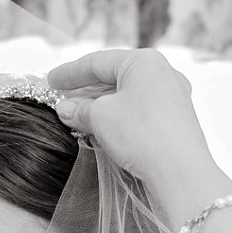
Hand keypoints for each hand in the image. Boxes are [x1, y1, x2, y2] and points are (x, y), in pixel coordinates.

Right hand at [46, 48, 228, 221]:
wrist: (180, 171)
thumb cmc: (142, 134)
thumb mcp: (100, 117)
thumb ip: (79, 109)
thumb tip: (65, 108)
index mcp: (144, 61)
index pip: (98, 62)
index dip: (70, 72)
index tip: (51, 81)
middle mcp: (163, 73)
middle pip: (114, 77)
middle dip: (85, 91)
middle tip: (62, 101)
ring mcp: (173, 97)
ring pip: (127, 96)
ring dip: (101, 107)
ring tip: (78, 118)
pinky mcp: (176, 120)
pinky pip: (140, 112)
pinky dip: (118, 117)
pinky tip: (104, 130)